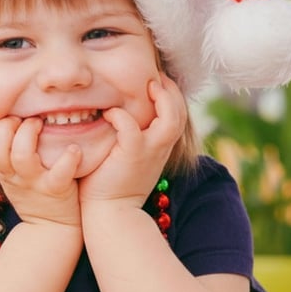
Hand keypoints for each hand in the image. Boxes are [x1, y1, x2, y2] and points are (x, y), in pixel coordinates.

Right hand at [0, 114, 81, 228]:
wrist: (51, 229)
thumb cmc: (32, 194)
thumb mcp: (9, 176)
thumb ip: (2, 152)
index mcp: (1, 171)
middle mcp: (13, 176)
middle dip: (4, 127)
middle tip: (18, 117)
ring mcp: (33, 182)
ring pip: (21, 156)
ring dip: (28, 134)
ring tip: (38, 123)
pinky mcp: (56, 189)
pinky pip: (60, 173)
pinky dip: (68, 159)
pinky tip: (74, 148)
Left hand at [78, 74, 186, 207]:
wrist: (111, 214)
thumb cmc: (111, 184)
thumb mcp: (127, 156)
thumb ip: (129, 136)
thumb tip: (113, 112)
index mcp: (160, 147)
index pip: (176, 115)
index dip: (171, 95)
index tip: (157, 81)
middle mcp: (160, 148)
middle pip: (180, 112)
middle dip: (172, 90)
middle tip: (157, 77)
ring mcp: (149, 151)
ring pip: (170, 118)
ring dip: (162, 98)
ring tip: (149, 85)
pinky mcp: (132, 155)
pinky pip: (131, 128)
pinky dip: (122, 117)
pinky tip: (110, 113)